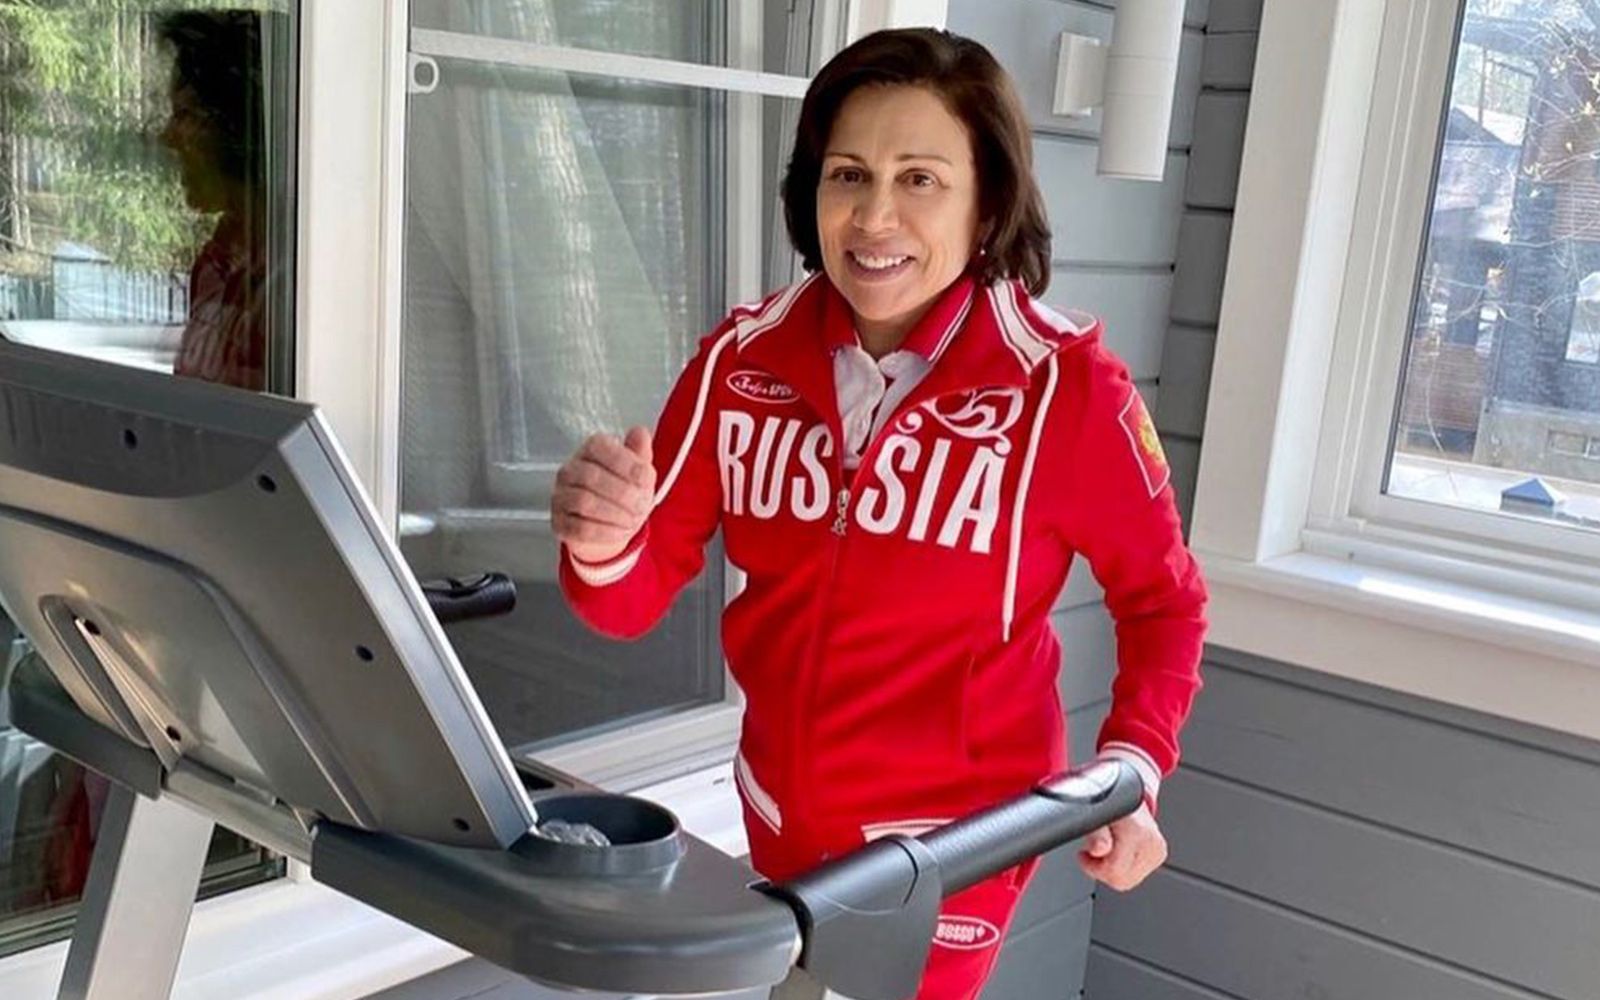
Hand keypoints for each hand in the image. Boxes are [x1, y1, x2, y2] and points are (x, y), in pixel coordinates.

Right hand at [551, 426, 655, 563]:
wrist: (613, 526)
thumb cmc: (624, 492)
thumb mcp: (639, 471)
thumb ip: (640, 452)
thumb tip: (639, 433)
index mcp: (589, 451)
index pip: (600, 447)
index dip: (624, 463)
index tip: (645, 479)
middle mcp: (569, 471)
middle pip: (591, 476)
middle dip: (623, 494)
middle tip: (642, 506)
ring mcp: (560, 497)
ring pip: (584, 502)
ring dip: (615, 513)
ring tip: (632, 520)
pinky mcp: (559, 523)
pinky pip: (579, 528)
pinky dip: (605, 532)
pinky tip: (620, 532)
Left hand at [1077, 803, 1166, 891]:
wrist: (1127, 793)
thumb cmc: (1110, 801)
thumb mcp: (1096, 815)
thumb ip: (1096, 833)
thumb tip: (1099, 849)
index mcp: (1137, 832)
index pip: (1115, 870)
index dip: (1094, 868)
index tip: (1084, 856)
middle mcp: (1151, 842)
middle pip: (1121, 880)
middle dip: (1102, 870)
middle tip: (1093, 852)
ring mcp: (1157, 850)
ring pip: (1128, 881)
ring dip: (1112, 869)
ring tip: (1105, 848)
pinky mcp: (1159, 855)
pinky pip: (1136, 876)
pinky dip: (1124, 867)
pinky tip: (1118, 851)